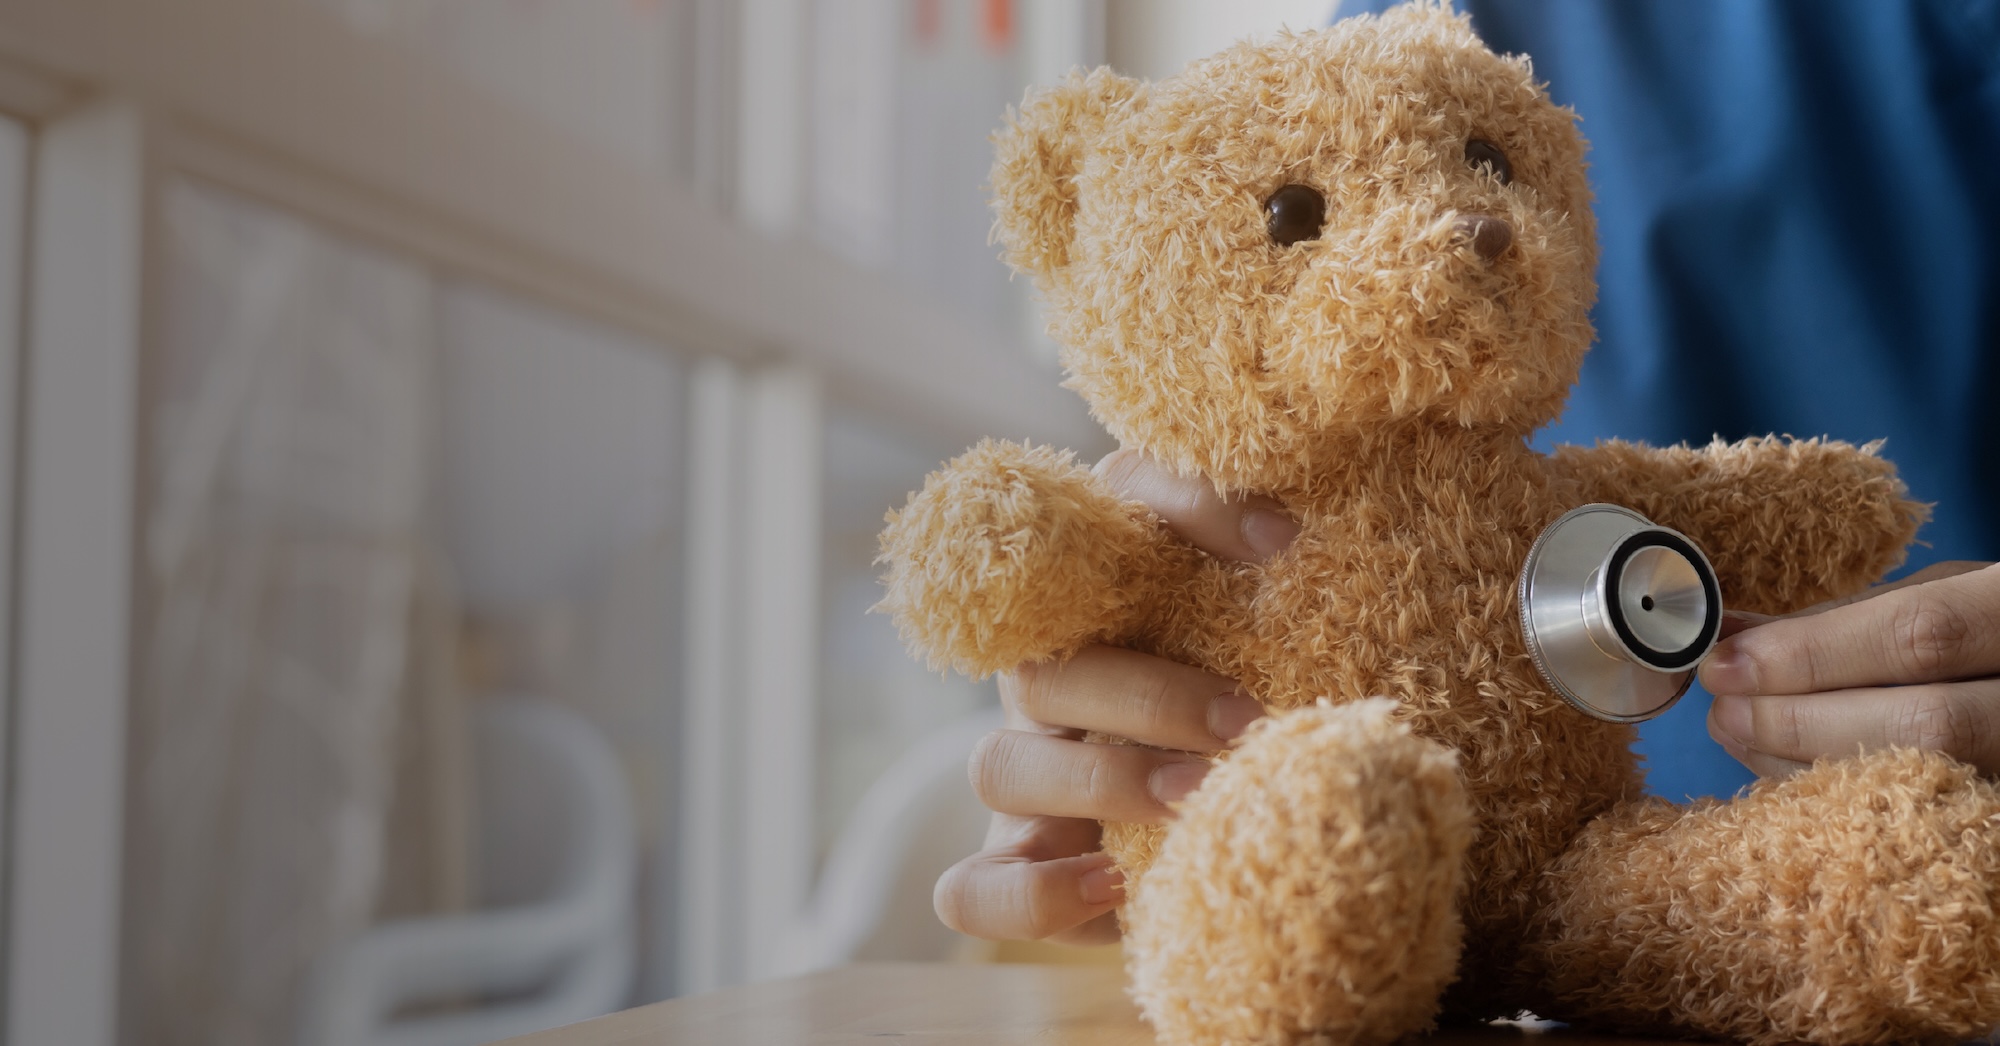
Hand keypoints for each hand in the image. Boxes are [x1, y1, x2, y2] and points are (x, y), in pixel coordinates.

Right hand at [933, 448, 1296, 943]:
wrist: (1237, 799)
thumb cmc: (1263, 691)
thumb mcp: (1279, 621)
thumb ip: (1268, 556)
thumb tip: (1279, 532)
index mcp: (1102, 593)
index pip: (1112, 510)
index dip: (1186, 511)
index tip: (1281, 542)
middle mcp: (1047, 676)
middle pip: (1043, 667)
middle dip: (1150, 699)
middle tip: (1248, 723)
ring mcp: (1025, 774)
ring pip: (996, 766)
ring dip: (1100, 782)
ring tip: (1197, 801)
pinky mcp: (1018, 868)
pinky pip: (972, 891)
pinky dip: (1030, 892)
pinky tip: (1112, 886)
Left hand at [1701, 561, 1999, 776]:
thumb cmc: (1998, 629)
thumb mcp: (1950, 595)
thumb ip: (1847, 618)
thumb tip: (1731, 635)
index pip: (1920, 635)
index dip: (1813, 654)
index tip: (1725, 663)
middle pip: (1925, 725)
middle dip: (1802, 719)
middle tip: (1722, 710)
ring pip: (1927, 786)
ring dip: (1811, 765)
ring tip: (1740, 737)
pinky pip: (1931, 822)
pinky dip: (1849, 803)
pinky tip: (1795, 779)